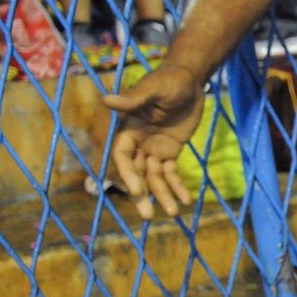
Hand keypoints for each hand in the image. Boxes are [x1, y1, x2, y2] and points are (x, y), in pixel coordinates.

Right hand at [103, 64, 204, 218]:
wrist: (190, 80)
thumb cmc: (169, 80)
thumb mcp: (153, 88)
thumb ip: (133, 99)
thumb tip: (106, 99)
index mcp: (128, 128)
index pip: (123, 156)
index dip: (128, 173)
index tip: (137, 190)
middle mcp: (138, 142)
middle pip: (137, 173)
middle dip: (142, 194)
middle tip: (148, 216)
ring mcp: (154, 149)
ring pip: (155, 177)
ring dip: (163, 195)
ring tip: (173, 212)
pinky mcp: (170, 152)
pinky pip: (171, 173)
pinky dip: (178, 186)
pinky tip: (185, 201)